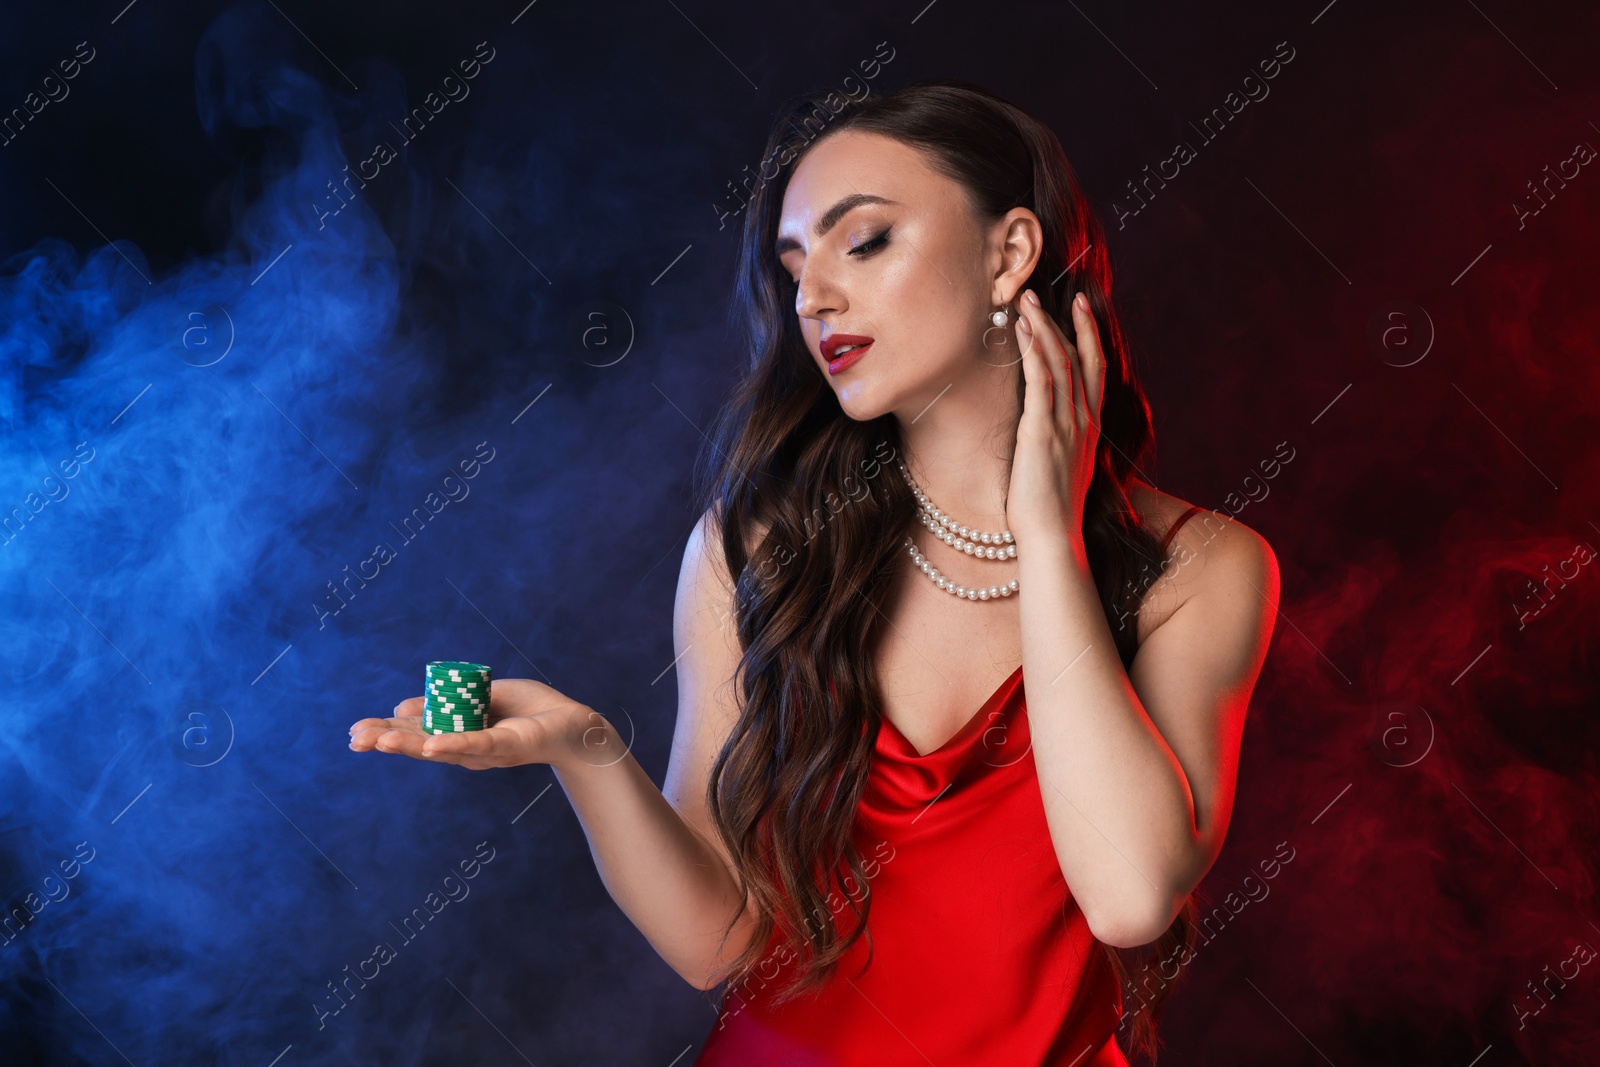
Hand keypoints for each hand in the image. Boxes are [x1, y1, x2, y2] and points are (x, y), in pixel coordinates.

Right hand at [348, 678, 597, 770]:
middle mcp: (466, 748)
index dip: (385, 732)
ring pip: (441, 747)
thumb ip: (445, 702)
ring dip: (410, 744)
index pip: (415, 733)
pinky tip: (431, 745)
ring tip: (380, 741)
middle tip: (354, 741)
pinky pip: (476, 744)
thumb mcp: (481, 697)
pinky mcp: (506, 745)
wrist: (574, 725)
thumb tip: (401, 706)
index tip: (354, 733)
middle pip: (420, 745)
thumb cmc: (530, 710)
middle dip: (386, 742)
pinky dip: (454, 744)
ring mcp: (484, 750)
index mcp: (458, 733)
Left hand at [1005, 288, 1105, 550]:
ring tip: (1026, 301)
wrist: (1052, 539)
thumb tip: (1044, 426)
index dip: (1089, 335)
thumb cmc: (1051, 512)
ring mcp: (1065, 426)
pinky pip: (1041, 384)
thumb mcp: (1062, 468)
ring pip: (1061, 363)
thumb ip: (1060, 441)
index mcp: (1089, 428)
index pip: (1094, 370)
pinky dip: (1034, 353)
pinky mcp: (1042, 434)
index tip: (1080, 306)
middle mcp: (1082, 421)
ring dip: (1043, 328)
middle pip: (1080, 358)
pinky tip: (1022, 332)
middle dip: (1066, 322)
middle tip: (1049, 293)